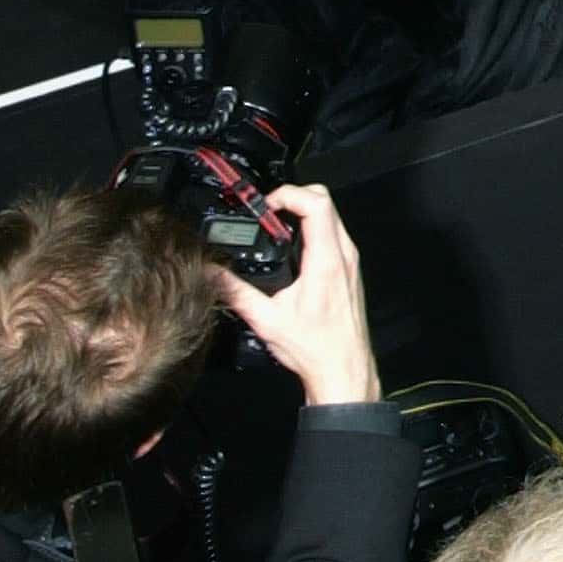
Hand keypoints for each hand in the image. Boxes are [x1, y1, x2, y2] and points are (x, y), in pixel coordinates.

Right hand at [215, 187, 379, 407]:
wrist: (343, 367)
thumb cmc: (315, 347)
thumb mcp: (266, 319)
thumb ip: (236, 293)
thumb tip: (212, 274)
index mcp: (326, 261)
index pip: (317, 204)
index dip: (289, 194)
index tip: (267, 203)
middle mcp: (343, 255)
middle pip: (326, 202)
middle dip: (295, 197)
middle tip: (268, 210)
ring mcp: (349, 261)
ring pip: (332, 217)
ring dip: (304, 213)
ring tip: (275, 226)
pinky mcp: (349, 269)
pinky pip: (334, 234)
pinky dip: (313, 229)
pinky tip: (291, 247)